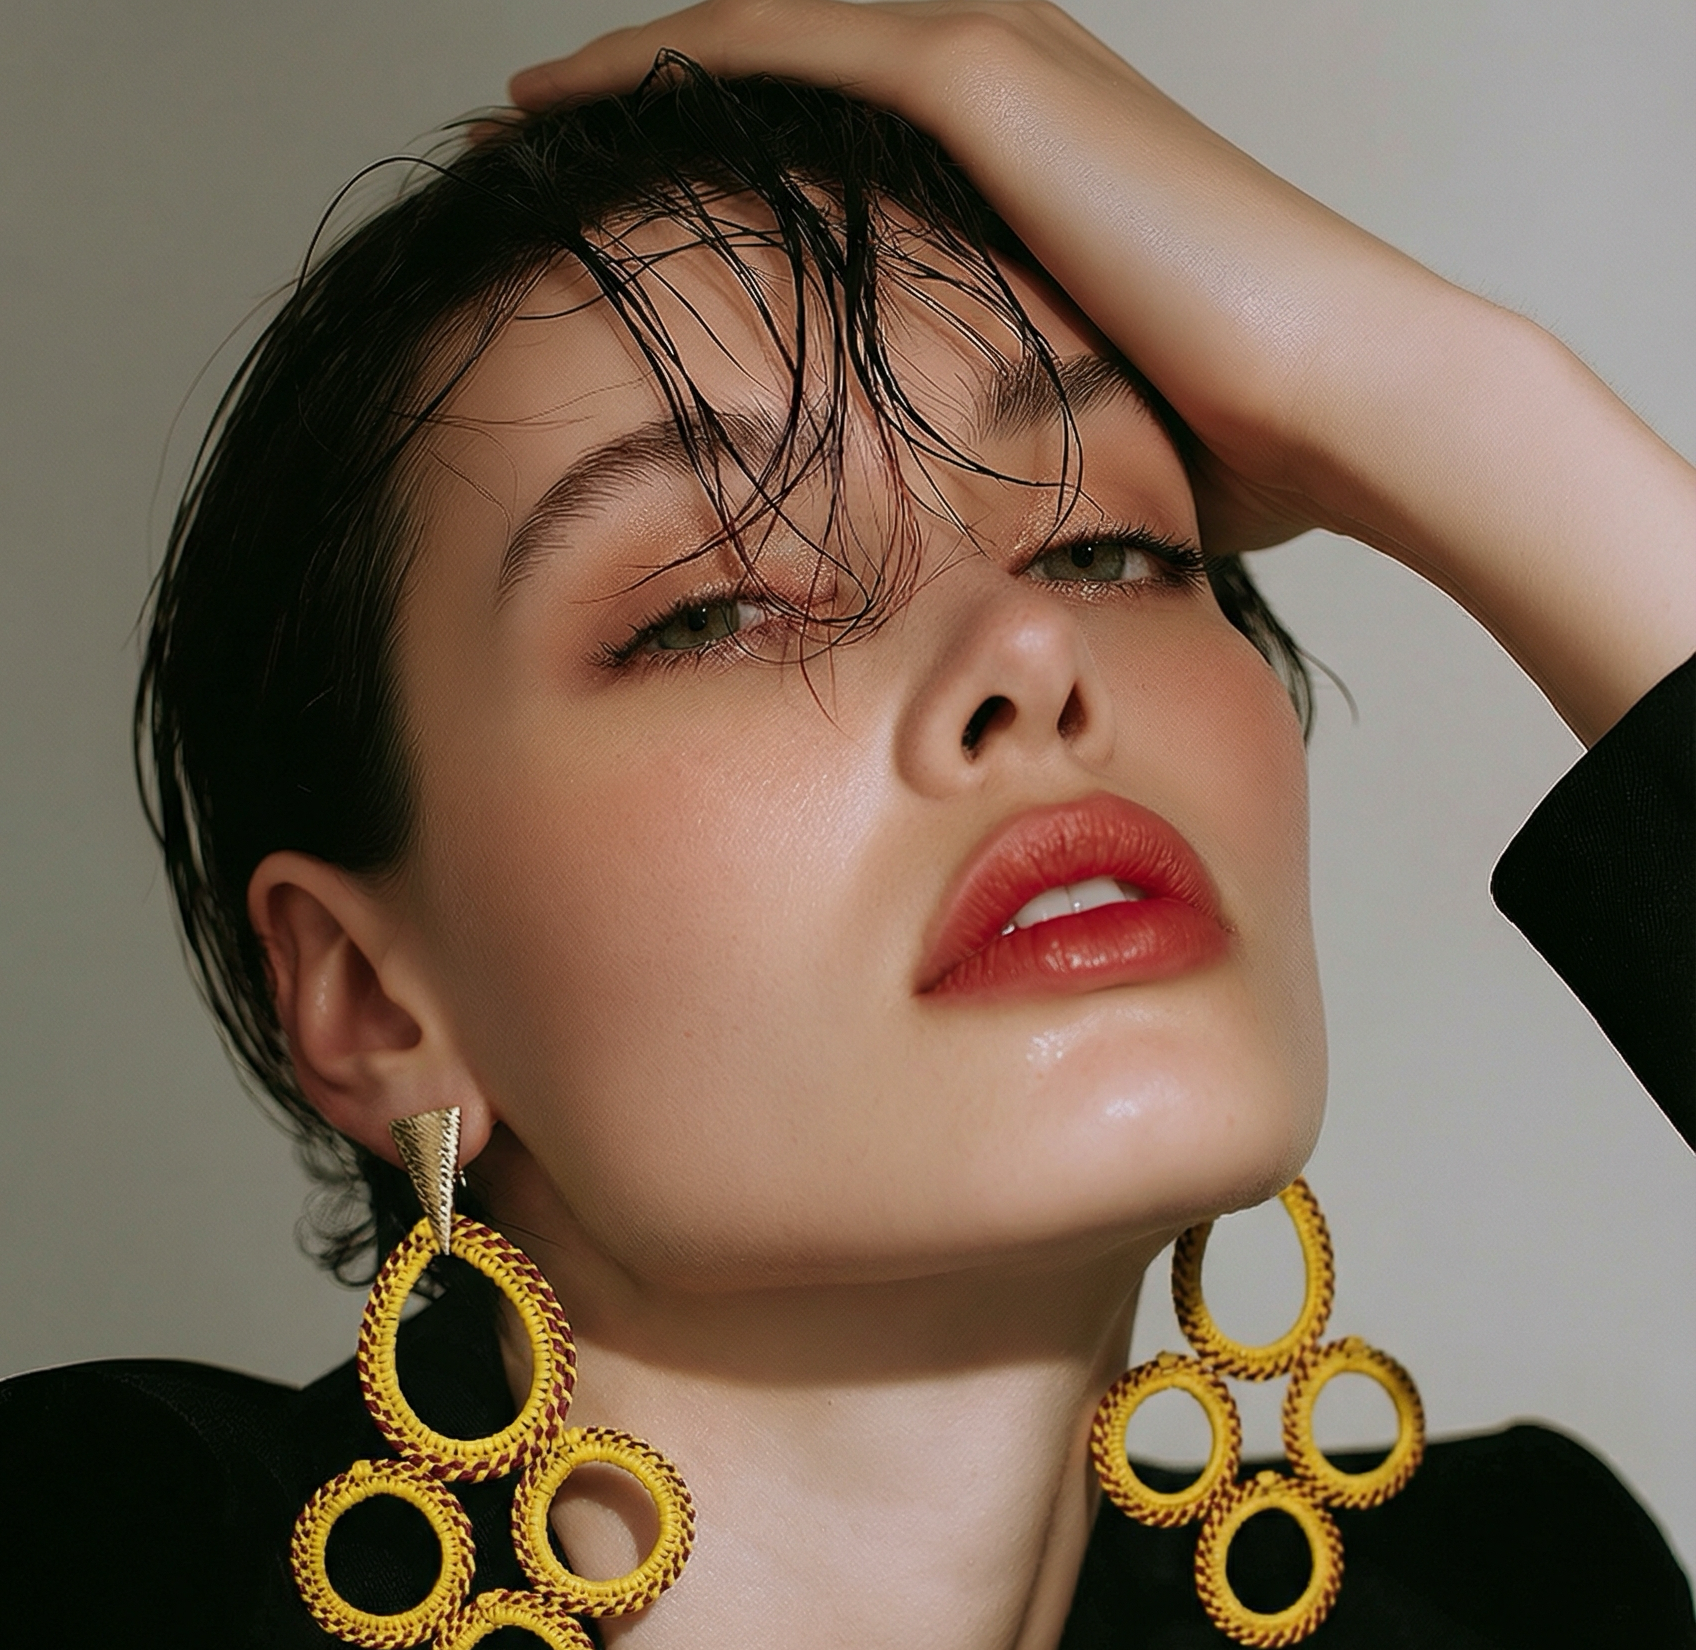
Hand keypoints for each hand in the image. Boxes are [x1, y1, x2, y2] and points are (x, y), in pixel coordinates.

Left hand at [512, 0, 1695, 738]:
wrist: (1342, 395)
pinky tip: (568, 98)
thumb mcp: (1082, 423)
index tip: (618, 219)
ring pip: (760, 35)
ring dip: (634, 69)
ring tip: (519, 111)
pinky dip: (668, 65)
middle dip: (650, 98)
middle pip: (777, 67)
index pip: (830, 135)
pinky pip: (780, 46)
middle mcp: (999, 80)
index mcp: (1017, 162)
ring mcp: (992, 60)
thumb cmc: (1241, 444)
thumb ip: (1006, 427)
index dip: (714, 163)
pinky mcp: (983, 75)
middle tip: (528, 140)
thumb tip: (957, 537)